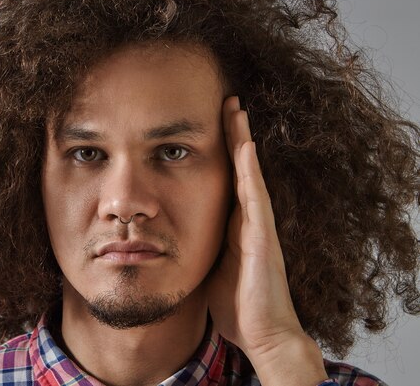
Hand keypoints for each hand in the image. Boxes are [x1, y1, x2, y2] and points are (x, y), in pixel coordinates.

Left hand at [207, 96, 327, 384]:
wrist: (262, 334)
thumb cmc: (235, 304)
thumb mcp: (207, 265)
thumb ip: (196, 246)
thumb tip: (170, 238)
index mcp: (233, 224)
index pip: (225, 177)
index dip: (219, 149)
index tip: (207, 122)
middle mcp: (247, 218)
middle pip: (239, 167)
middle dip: (232, 133)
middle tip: (225, 99)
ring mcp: (257, 225)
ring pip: (248, 173)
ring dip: (242, 141)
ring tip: (235, 108)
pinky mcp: (261, 237)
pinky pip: (255, 197)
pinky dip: (249, 171)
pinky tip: (245, 146)